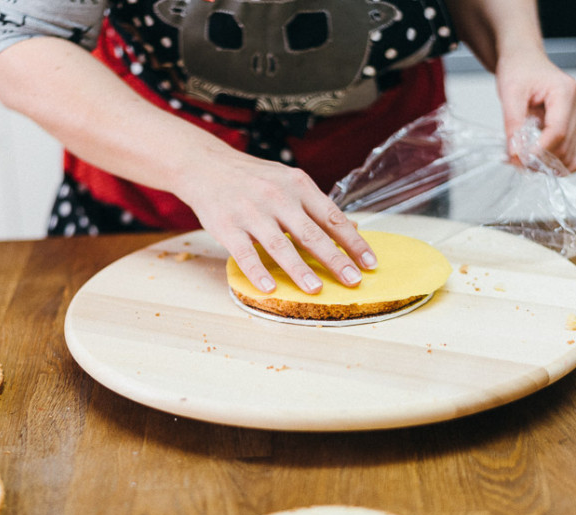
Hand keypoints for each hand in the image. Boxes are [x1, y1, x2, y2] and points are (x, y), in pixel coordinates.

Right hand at [176, 146, 377, 293]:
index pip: (332, 217)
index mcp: (297, 185)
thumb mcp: (288, 181)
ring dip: (299, 269)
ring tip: (315, 289)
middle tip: (353, 281)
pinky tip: (269, 288)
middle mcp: (277, 197)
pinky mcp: (227, 226)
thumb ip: (316, 206)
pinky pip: (244, 253)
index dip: (353, 241)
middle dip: (335, 259)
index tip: (370, 262)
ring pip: (280, 245)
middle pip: (311, 233)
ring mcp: (251, 212)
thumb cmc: (253, 178)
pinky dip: (257, 271)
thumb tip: (353, 228)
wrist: (205, 166)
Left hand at [496, 52, 575, 172]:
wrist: (525, 61)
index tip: (518, 159)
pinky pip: (571, 154)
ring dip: (546, 163)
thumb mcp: (509, 93)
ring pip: (569, 155)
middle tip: (513, 159)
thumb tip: (516, 153)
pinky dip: (554, 162)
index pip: (557, 132)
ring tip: (522, 156)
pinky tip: (535, 157)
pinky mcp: (573, 126)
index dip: (538, 150)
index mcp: (565, 92)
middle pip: (564, 146)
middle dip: (539, 158)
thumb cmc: (519, 70)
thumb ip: (513, 124)